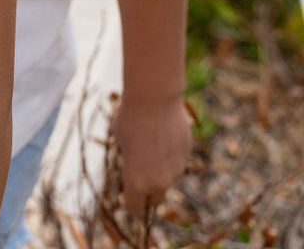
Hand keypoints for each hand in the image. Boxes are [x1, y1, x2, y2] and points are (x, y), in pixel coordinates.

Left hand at [114, 93, 192, 214]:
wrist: (154, 98)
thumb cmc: (130, 117)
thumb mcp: (120, 140)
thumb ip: (129, 158)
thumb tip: (135, 163)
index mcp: (137, 182)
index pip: (133, 209)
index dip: (126, 203)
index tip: (122, 194)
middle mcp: (159, 182)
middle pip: (153, 199)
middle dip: (146, 191)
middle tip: (138, 175)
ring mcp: (176, 170)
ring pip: (166, 178)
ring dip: (159, 170)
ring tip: (149, 144)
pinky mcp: (186, 155)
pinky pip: (176, 161)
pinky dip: (169, 155)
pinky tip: (163, 134)